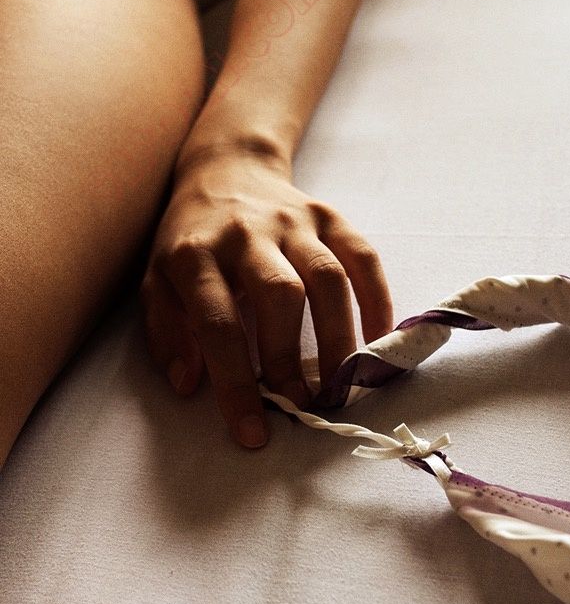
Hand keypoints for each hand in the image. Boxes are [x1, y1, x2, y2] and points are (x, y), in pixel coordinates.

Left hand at [140, 146, 392, 448]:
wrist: (226, 170)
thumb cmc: (191, 241)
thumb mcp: (157, 282)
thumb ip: (168, 333)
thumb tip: (190, 386)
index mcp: (195, 254)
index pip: (217, 325)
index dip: (235, 384)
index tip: (252, 433)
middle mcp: (246, 233)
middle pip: (279, 296)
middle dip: (293, 358)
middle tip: (302, 406)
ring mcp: (292, 221)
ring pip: (328, 277)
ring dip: (339, 337)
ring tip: (341, 385)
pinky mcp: (328, 215)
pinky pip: (362, 256)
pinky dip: (377, 299)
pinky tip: (377, 341)